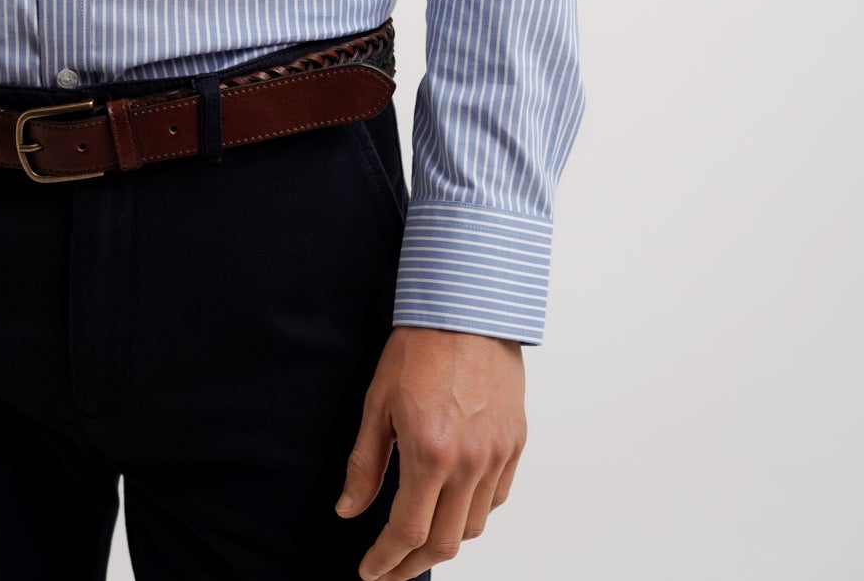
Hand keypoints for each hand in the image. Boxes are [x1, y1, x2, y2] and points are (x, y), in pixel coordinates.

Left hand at [335, 325, 526, 579]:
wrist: (468, 309)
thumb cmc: (419, 347)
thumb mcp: (378, 402)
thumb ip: (365, 464)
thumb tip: (348, 510)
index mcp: (430, 452)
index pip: (408, 531)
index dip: (386, 559)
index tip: (371, 571)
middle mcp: (469, 462)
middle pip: (444, 542)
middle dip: (413, 564)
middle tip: (390, 567)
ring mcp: (497, 455)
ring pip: (473, 525)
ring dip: (444, 540)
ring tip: (417, 538)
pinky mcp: (515, 444)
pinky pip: (496, 497)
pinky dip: (473, 511)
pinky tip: (452, 504)